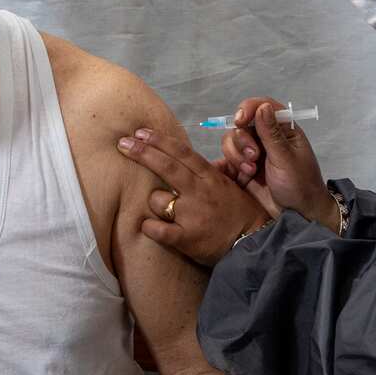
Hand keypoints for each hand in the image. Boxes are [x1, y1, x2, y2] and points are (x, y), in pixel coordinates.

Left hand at [118, 128, 270, 265]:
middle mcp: (199, 192)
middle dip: (142, 153)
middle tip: (122, 144)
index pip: (182, 153)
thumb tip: (179, 158)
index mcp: (209, 177)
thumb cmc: (238, 212)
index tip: (140, 132)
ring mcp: (192, 215)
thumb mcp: (225, 184)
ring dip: (154, 202)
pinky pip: (158, 230)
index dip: (160, 141)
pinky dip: (149, 227)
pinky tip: (146, 226)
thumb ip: (203, 172)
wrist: (253, 242)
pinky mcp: (187, 238)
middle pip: (167, 167)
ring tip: (162, 210)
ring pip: (158, 199)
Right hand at [220, 97, 340, 231]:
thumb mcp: (286, 159)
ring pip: (231, 142)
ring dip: (236, 155)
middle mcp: (265, 139)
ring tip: (250, 172)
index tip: (241, 120)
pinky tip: (236, 175)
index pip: (262, 107)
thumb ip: (271, 134)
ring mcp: (252, 155)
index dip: (248, 109)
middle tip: (254, 158)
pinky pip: (226, 161)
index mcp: (282, 130)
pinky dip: (226, 165)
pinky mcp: (241, 171)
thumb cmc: (300, 185)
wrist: (298, 216)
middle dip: (242, 141)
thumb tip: (262, 106)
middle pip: (241, 125)